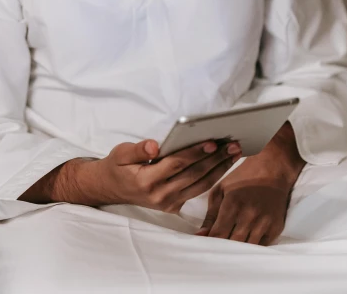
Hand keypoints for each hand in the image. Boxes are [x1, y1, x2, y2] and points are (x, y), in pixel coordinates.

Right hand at [83, 137, 241, 212]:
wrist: (111, 189)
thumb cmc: (118, 166)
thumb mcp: (121, 153)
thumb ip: (138, 149)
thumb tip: (155, 146)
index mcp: (147, 181)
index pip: (177, 164)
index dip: (195, 153)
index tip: (212, 142)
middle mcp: (161, 196)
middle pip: (194, 175)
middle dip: (216, 159)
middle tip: (233, 144)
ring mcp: (169, 203)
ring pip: (201, 185)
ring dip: (220, 168)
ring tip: (235, 153)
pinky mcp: (175, 205)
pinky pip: (198, 190)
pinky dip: (213, 176)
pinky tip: (223, 163)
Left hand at [196, 122, 304, 244]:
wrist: (273, 169)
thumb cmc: (243, 177)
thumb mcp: (221, 189)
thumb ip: (210, 214)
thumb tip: (201, 235)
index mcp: (232, 204)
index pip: (217, 235)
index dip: (210, 242)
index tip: (205, 244)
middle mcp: (249, 216)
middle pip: (232, 245)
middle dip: (222, 248)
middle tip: (217, 246)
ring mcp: (264, 223)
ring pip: (247, 249)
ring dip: (238, 249)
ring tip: (231, 245)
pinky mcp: (276, 228)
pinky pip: (261, 247)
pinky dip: (252, 247)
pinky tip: (247, 239)